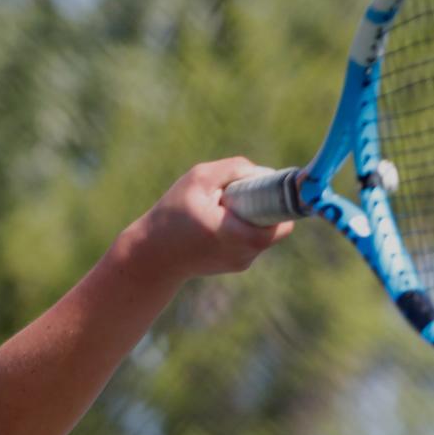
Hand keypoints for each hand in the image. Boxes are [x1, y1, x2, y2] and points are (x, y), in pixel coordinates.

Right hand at [121, 157, 293, 282]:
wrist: (152, 256)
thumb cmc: (171, 215)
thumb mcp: (198, 179)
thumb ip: (235, 169)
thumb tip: (265, 173)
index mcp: (235, 234)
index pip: (281, 222)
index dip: (280, 201)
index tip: (269, 187)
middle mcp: (244, 254)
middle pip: (274, 224)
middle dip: (261, 204)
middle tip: (235, 195)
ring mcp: (241, 263)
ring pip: (263, 231)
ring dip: (250, 215)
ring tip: (219, 209)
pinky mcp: (236, 265)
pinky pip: (251, 239)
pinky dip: (241, 226)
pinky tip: (216, 222)